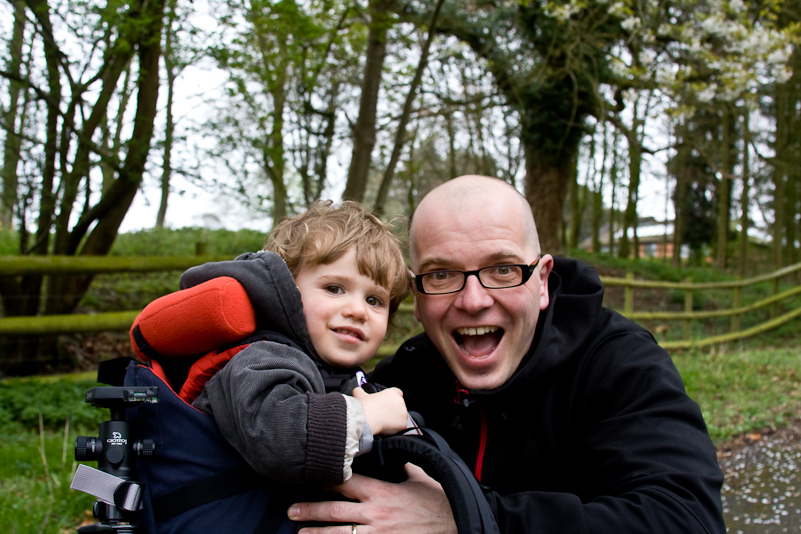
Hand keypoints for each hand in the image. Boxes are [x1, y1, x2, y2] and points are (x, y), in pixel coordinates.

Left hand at [288, 463, 456, 533]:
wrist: (454, 524)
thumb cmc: (437, 503)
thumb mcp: (419, 479)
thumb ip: (403, 466)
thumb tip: (396, 450)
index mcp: (382, 492)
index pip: (347, 484)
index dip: (326, 481)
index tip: (311, 479)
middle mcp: (376, 514)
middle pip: (335, 511)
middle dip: (311, 510)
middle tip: (292, 510)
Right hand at [352, 386, 408, 435]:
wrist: (367, 418)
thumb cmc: (364, 406)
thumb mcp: (360, 395)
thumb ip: (360, 391)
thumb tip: (357, 391)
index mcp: (392, 393)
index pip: (397, 392)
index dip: (392, 399)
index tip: (387, 403)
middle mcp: (400, 401)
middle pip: (399, 406)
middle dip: (393, 411)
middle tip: (382, 415)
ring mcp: (403, 412)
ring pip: (400, 417)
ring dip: (394, 420)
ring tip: (383, 422)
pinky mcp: (403, 423)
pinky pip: (400, 427)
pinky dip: (395, 429)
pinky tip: (386, 429)